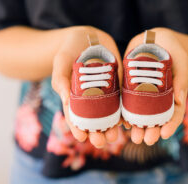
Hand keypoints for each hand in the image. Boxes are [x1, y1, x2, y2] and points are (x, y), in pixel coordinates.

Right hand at [52, 26, 122, 147]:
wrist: (86, 37)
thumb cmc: (68, 51)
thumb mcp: (60, 63)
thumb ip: (61, 81)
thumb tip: (65, 101)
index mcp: (73, 96)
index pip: (75, 116)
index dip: (77, 128)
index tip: (82, 138)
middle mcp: (89, 97)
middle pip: (93, 119)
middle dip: (97, 132)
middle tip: (101, 142)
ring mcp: (104, 91)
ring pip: (108, 113)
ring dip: (111, 126)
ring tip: (115, 136)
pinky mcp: (117, 83)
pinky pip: (121, 99)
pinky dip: (124, 111)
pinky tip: (127, 121)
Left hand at [124, 28, 187, 145]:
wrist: (154, 39)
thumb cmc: (172, 48)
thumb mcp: (180, 59)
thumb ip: (182, 77)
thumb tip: (180, 101)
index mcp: (173, 94)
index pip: (174, 113)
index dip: (171, 125)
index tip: (164, 135)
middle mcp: (158, 97)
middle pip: (156, 118)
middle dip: (152, 131)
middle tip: (146, 140)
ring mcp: (144, 94)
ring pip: (141, 115)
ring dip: (138, 127)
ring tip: (134, 137)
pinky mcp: (131, 88)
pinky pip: (128, 103)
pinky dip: (125, 114)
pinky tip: (122, 122)